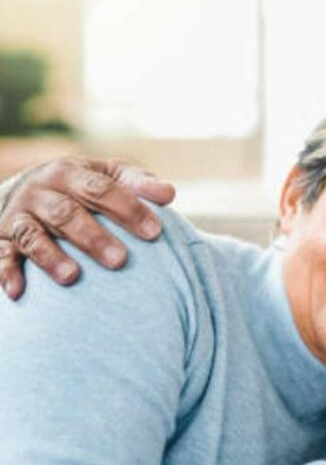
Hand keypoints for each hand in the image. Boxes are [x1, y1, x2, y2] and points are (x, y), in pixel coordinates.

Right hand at [0, 157, 174, 298]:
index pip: (102, 189)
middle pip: (67, 214)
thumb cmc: (83, 187)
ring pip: (32, 235)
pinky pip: (1, 255)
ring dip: (50, 257)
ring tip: (72, 277)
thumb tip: (170, 194)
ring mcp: (19, 215)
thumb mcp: (109, 176)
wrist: (26, 188)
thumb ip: (139, 184)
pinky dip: (6, 272)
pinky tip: (18, 292)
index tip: (154, 232)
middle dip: (93, 237)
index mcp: (71, 173)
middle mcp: (41, 191)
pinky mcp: (0, 239)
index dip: (128, 209)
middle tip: (120, 260)